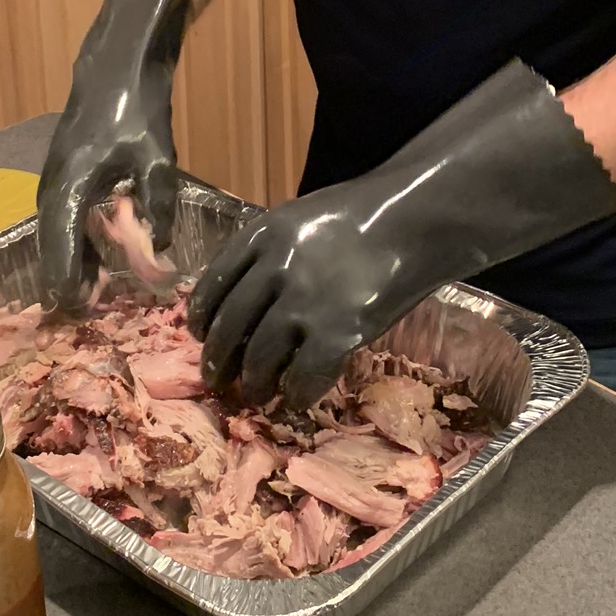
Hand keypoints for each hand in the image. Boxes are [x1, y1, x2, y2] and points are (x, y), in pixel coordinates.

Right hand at [36, 0, 192, 309]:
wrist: (118, 62)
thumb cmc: (137, 106)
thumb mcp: (157, 159)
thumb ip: (158, 208)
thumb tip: (159, 253)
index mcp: (69, 189)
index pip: (60, 250)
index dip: (66, 285)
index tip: (70, 314)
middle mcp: (52, 188)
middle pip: (52, 247)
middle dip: (65, 281)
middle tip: (77, 317)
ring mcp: (54, 179)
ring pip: (57, 233)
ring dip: (71, 263)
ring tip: (87, 297)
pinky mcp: (64, 173)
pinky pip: (64, 218)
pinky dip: (75, 241)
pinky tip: (95, 257)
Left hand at [189, 187, 411, 408]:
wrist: (416, 219)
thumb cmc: (362, 217)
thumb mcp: (300, 219)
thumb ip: (269, 253)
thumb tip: (243, 301)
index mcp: (262, 236)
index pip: (213, 284)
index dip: (201, 317)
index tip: (198, 335)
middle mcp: (274, 268)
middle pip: (229, 326)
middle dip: (218, 360)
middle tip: (216, 379)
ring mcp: (304, 302)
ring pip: (259, 358)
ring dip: (253, 383)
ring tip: (255, 394)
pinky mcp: (336, 332)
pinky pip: (303, 376)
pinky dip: (295, 394)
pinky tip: (295, 399)